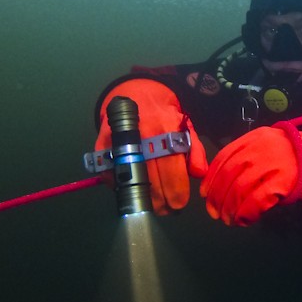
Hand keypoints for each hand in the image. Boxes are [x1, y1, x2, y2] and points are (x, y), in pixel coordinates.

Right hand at [95, 79, 207, 213]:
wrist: (137, 92)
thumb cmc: (165, 113)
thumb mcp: (186, 126)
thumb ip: (195, 150)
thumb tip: (198, 174)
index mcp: (167, 131)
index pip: (172, 172)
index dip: (177, 194)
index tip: (179, 204)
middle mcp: (143, 137)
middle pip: (151, 184)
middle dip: (161, 203)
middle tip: (167, 209)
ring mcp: (120, 141)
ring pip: (131, 183)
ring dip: (143, 201)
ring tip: (153, 206)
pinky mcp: (103, 145)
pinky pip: (110, 175)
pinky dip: (119, 187)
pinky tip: (132, 189)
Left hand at [200, 124, 301, 225]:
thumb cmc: (297, 156)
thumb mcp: (271, 146)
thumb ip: (249, 156)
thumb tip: (224, 181)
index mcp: (254, 138)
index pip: (224, 157)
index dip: (212, 178)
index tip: (206, 193)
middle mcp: (260, 149)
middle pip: (229, 175)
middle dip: (218, 196)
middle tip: (215, 212)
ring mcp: (271, 164)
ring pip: (239, 190)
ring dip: (230, 208)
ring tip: (228, 219)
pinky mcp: (282, 181)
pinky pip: (256, 201)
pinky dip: (246, 213)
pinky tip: (244, 220)